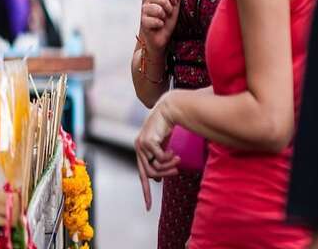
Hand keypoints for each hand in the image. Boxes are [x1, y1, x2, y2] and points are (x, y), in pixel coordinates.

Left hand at [135, 94, 178, 210]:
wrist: (167, 110)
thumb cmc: (167, 128)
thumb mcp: (163, 147)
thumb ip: (159, 161)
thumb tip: (156, 180)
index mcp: (141, 152)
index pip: (142, 176)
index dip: (145, 192)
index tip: (148, 207)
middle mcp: (138, 149)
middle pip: (150, 174)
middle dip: (165, 175)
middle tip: (177, 171)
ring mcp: (141, 145)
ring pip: (155, 168)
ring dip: (169, 167)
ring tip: (178, 160)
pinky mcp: (146, 141)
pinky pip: (159, 159)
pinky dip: (168, 158)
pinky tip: (174, 151)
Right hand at [140, 0, 182, 55]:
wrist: (163, 36)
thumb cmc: (167, 19)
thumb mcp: (175, 5)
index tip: (174, 1)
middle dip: (169, 7)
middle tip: (168, 12)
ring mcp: (144, 10)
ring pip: (157, 9)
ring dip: (164, 16)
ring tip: (163, 19)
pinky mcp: (143, 21)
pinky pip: (154, 20)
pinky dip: (160, 24)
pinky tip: (159, 25)